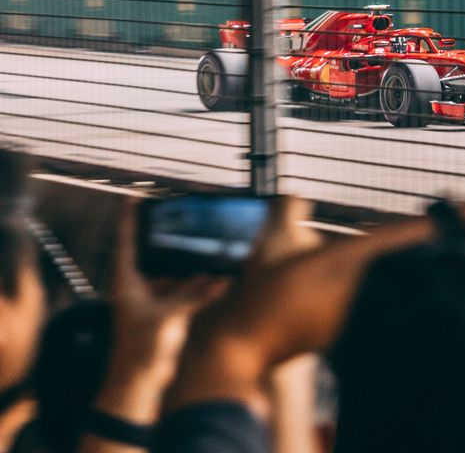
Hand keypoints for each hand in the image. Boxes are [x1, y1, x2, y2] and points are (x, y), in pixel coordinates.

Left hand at [107, 201, 227, 381]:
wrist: (136, 385)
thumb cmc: (141, 349)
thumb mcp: (170, 316)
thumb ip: (195, 294)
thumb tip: (220, 279)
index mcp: (126, 280)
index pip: (127, 239)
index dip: (131, 216)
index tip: (137, 196)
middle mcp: (136, 286)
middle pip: (154, 254)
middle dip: (173, 242)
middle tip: (190, 223)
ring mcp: (149, 300)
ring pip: (172, 275)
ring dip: (191, 269)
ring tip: (212, 254)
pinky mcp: (162, 314)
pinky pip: (181, 293)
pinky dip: (197, 288)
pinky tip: (218, 281)